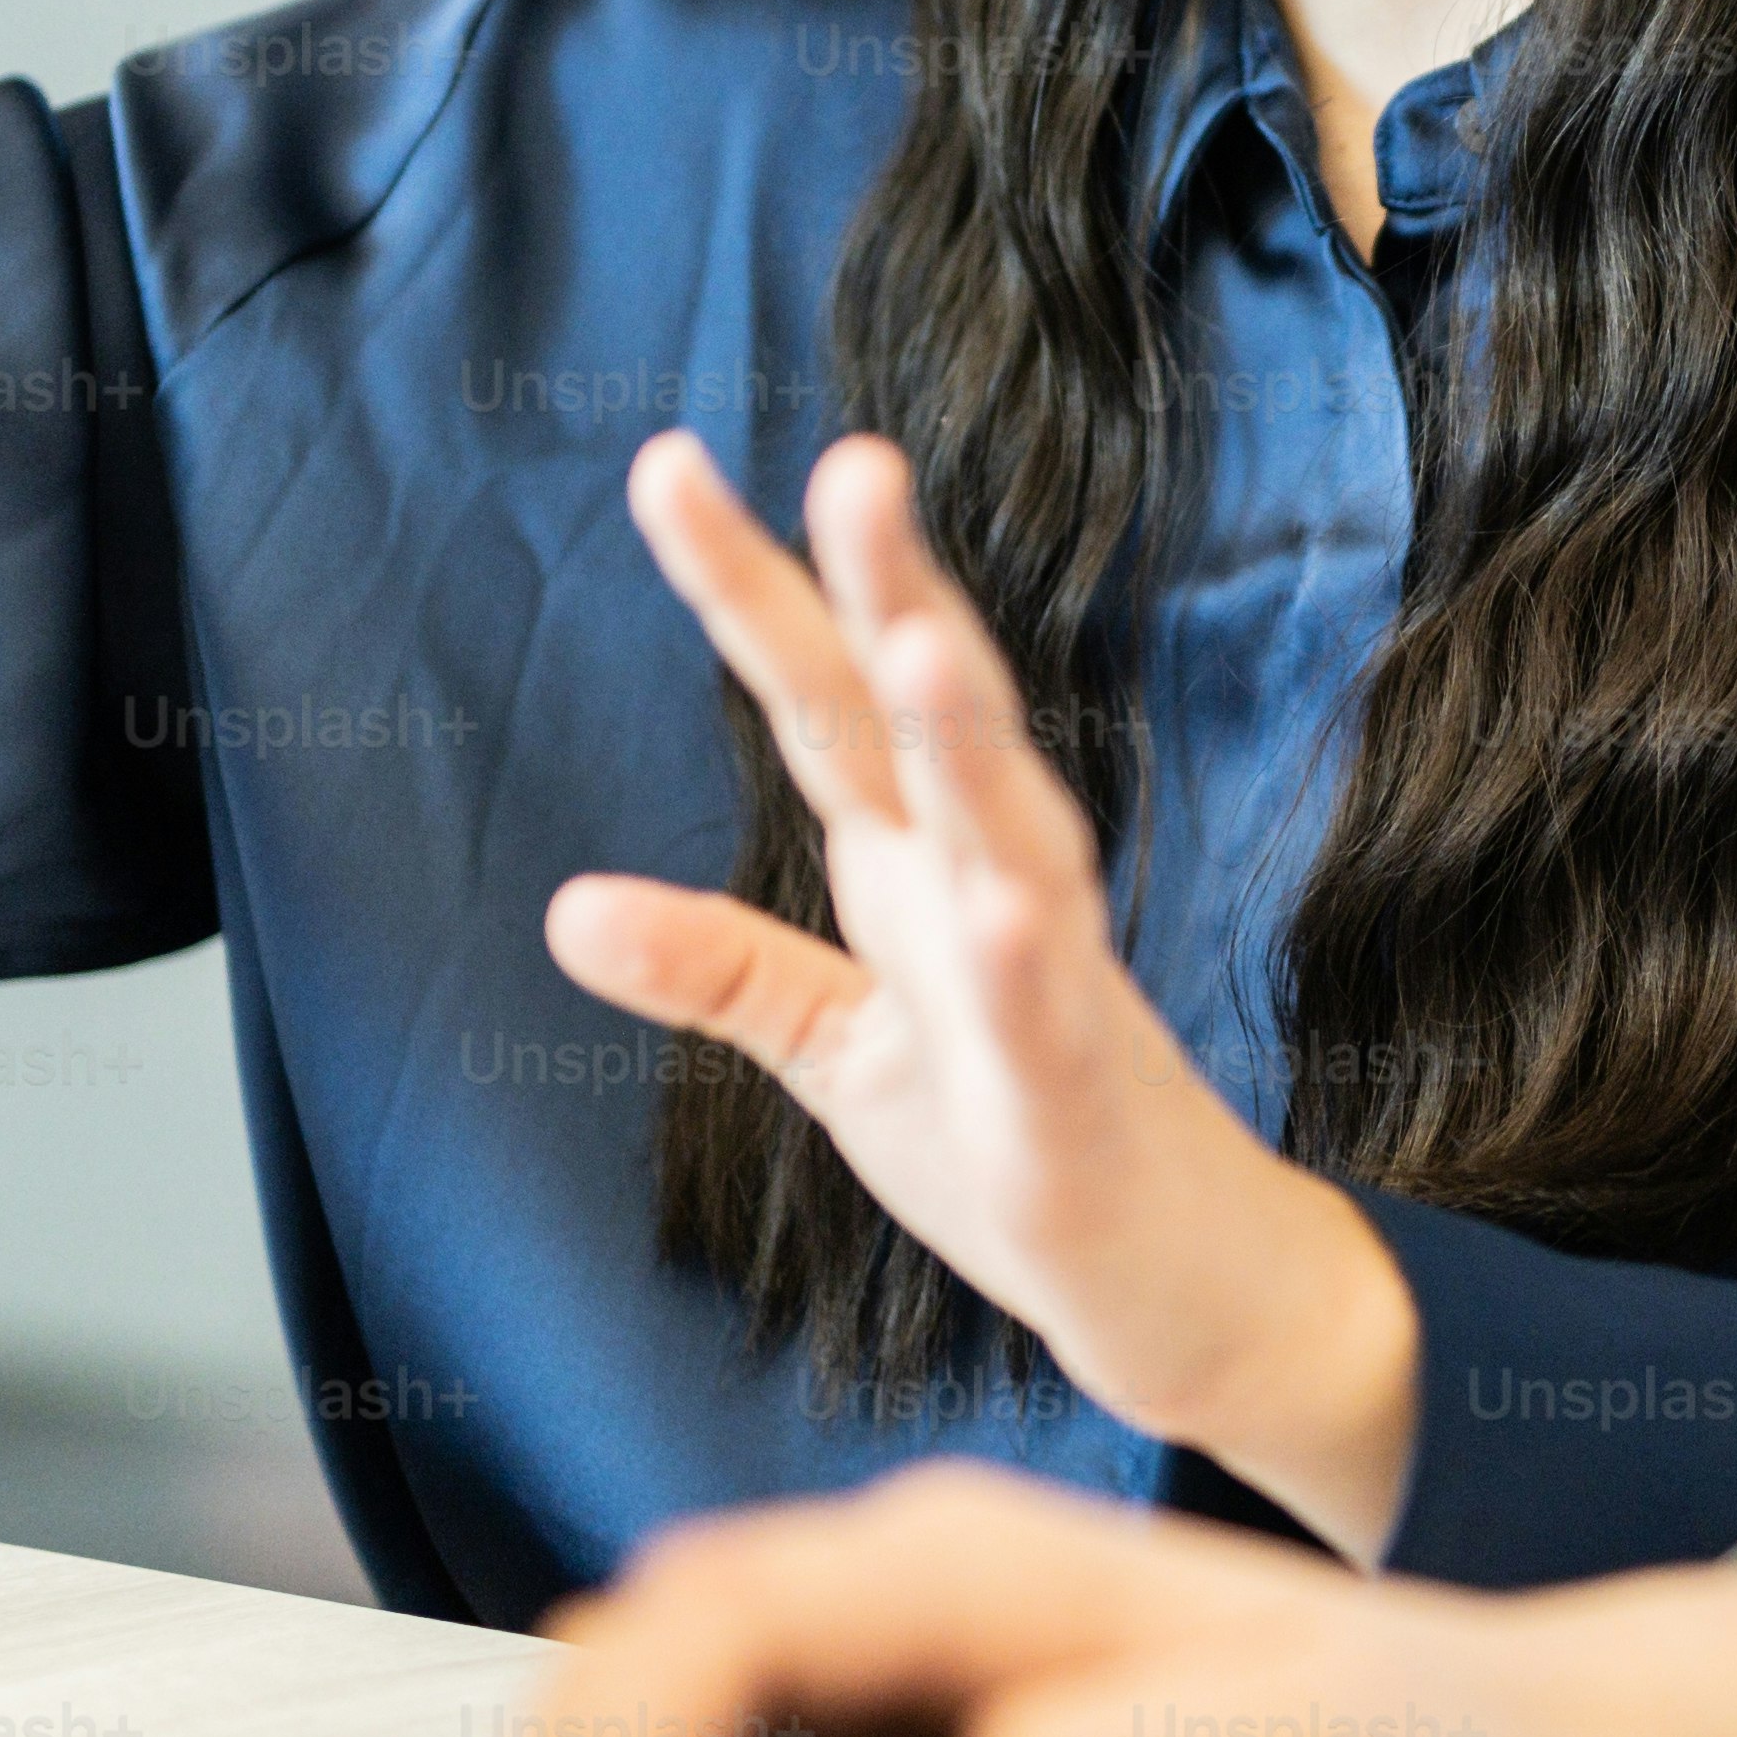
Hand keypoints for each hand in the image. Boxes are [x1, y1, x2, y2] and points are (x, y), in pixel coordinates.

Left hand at [552, 428, 1422, 1542]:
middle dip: (893, 591)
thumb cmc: (1006, 1140)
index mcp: (912, 860)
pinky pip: (1049, 1022)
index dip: (745, 583)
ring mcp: (1046, 983)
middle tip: (853, 459)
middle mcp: (989, 885)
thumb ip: (718, 967)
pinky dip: (1024, 968)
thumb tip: (567, 907)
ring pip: (1012, 836)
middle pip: (929, 719)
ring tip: (923, 644)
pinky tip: (999, 913)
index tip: (666, 462)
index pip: (819, 696)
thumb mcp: (832, 1048)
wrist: (1168, 1277)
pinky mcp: (1074, 1100)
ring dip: (971, 744)